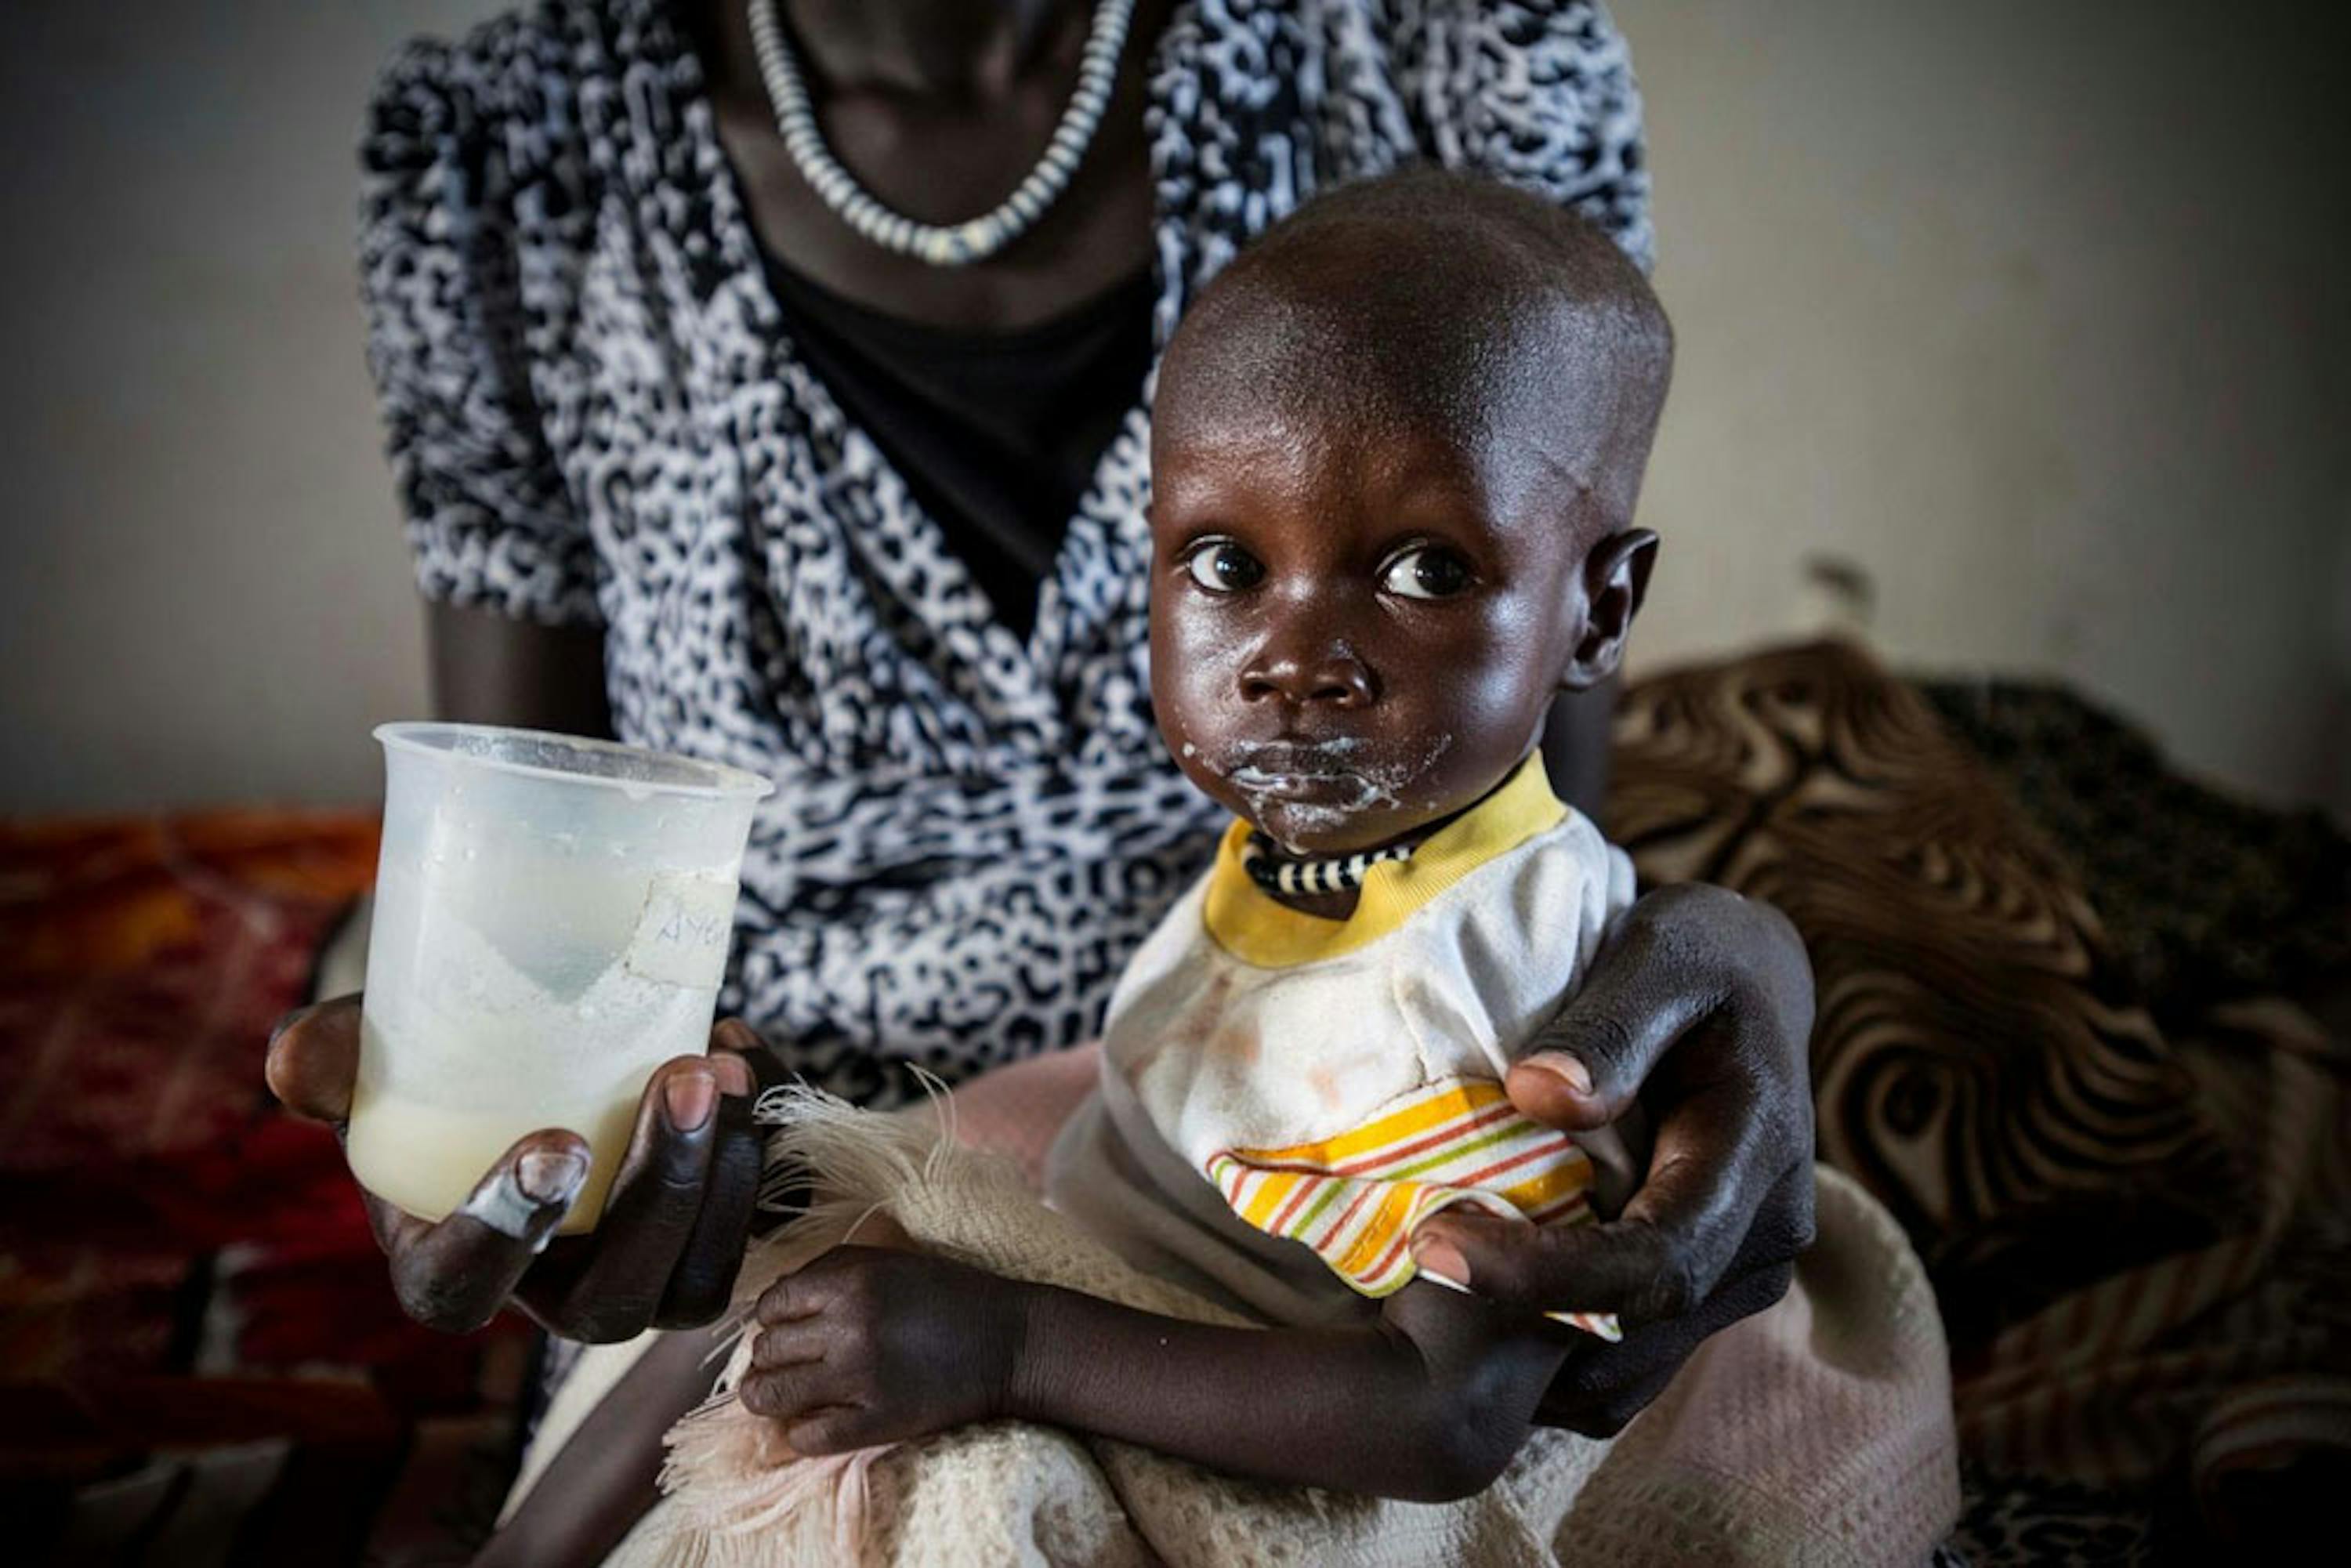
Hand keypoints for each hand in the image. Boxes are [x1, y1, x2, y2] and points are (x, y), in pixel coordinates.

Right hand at [264, 995, 768, 1341]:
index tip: (554, 1145)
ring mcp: (636, 1281)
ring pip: (697, 1282)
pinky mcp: (706, 1245)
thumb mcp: (370, 1058)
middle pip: (612, 1301)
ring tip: (724, 1067)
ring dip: (727, 1180)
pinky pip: (758, 1230)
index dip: (507, 1233)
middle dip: (658, 1193)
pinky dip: (766, 1148)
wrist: (523, 1059)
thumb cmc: (432, 1070)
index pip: (464, 1291)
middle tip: (682, 1078)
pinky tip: (750, 1052)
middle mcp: (548, 1295)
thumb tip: (295, 1060)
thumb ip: (333, 1060)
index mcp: (446, 1265)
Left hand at [739, 1247, 1031, 1454]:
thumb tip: (773, 1302)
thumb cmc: (952, 1296)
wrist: (1012, 1343)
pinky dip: (801, 1434)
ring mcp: (860, 1378)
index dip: (772, 1319)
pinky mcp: (878, 1423)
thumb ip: (830, 1271)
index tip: (787, 1329)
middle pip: (765, 1350)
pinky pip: (807, 1438)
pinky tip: (815, 1423)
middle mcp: (848, 1326)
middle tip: (791, 1364)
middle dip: (770, 1359)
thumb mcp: (890, 1262)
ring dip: (769, 1397)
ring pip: (771, 1396)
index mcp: (850, 1280)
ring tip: (785, 1397)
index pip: (771, 1305)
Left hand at [1409, 882, 1817, 1436]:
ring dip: (1532, 1359)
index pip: (1656, 1261)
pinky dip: (1553, 1354)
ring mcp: (1743, 1270)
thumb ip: (1612, 1024)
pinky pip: (1630, 1352)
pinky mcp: (1710, 1284)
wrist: (1751, 978)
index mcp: (1758, 1153)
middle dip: (1519, 1326)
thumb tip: (1541, 1096)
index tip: (1436, 1245)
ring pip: (1633, 1362)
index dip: (1543, 1275)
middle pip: (1639, 1327)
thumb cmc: (1698, 955)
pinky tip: (1476, 1310)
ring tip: (1426, 1306)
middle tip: (1405, 1280)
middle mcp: (1766, 1236)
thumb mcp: (1661, 954)